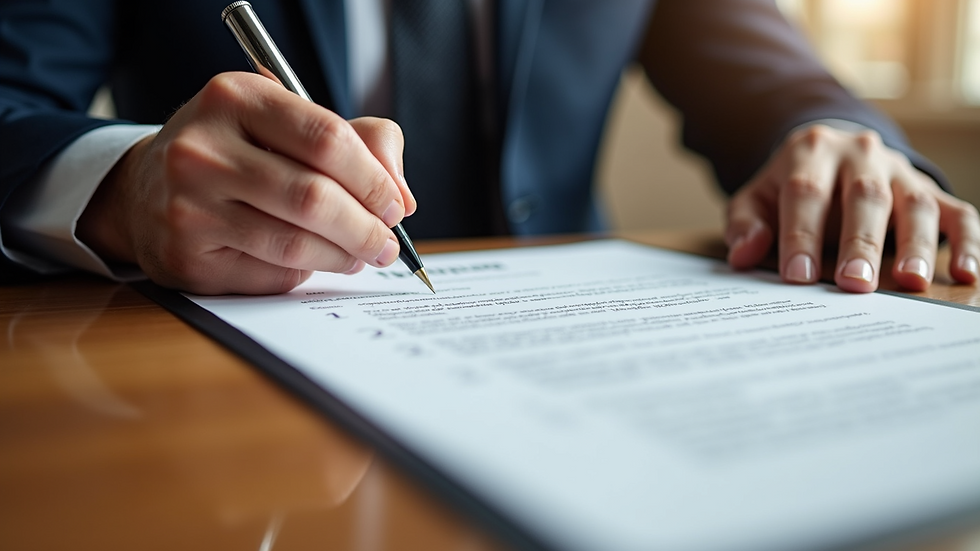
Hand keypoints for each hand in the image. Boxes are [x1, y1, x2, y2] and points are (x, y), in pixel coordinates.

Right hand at [77, 72, 415, 294]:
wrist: (148, 189)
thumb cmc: (240, 153)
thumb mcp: (291, 124)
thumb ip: (361, 143)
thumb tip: (402, 198)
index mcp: (235, 97)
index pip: (326, 138)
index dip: (373, 179)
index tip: (395, 205)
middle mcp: (202, 148)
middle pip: (313, 197)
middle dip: (365, 227)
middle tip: (387, 244)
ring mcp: (187, 205)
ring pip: (294, 243)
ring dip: (343, 257)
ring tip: (362, 255)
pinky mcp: (185, 256)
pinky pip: (268, 273)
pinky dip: (304, 272)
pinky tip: (312, 261)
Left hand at [725, 124, 979, 291]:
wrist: (826, 153)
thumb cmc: (788, 187)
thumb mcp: (754, 198)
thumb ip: (745, 224)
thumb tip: (745, 254)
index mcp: (811, 151)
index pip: (806, 193)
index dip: (801, 235)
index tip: (797, 276)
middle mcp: (861, 154)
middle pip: (865, 196)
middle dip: (860, 242)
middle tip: (854, 284)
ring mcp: (900, 171)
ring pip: (916, 204)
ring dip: (917, 244)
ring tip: (911, 282)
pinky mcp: (930, 190)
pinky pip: (959, 213)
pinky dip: (969, 242)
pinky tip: (967, 273)